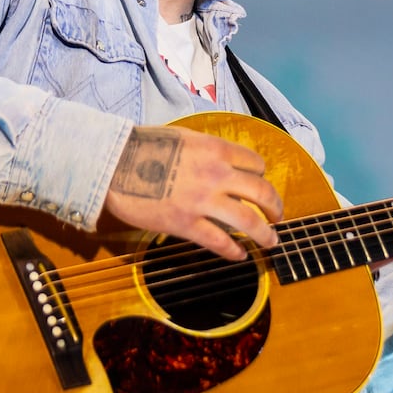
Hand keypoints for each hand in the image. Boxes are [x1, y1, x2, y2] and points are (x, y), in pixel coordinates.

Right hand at [103, 126, 282, 260]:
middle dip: (275, 208)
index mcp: (216, 150)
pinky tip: (240, 255)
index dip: (262, 177)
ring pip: (249, 221)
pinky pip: (221, 242)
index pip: (256, 164)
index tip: (260, 185)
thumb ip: (207, 152)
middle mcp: (217, 174)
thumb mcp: (185, 137)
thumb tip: (222, 162)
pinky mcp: (186, 224)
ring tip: (271, 242)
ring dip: (265, 234)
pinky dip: (235, 251)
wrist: (114, 164)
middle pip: (262, 193)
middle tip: (277, 217)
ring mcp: (203, 201)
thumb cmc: (144, 147)